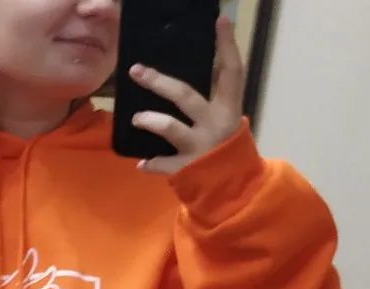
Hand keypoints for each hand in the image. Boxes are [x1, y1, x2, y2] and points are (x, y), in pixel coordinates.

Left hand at [129, 16, 244, 174]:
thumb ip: (211, 100)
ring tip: (137, 117)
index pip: (232, 72)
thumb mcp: (225, 120)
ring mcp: (199, 148)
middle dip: (159, 82)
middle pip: (186, 96)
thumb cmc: (224, 147)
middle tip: (136, 70)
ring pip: (170, 128)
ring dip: (150, 120)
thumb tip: (183, 75)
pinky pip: (163, 164)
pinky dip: (151, 163)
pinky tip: (141, 163)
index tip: (221, 20)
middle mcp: (214, 125)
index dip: (227, 46)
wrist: (233, 188)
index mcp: (228, 109)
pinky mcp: (186, 169)